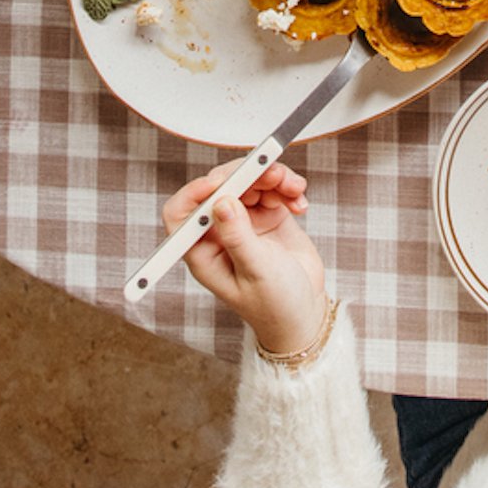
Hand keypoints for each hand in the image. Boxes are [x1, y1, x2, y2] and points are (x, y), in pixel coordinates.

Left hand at [164, 160, 329, 357]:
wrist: (305, 313)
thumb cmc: (276, 306)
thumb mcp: (257, 272)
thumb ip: (238, 237)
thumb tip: (220, 201)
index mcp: (204, 252)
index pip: (181, 214)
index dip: (194, 193)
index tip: (219, 183)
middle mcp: (220, 233)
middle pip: (220, 187)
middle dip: (246, 175)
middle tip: (272, 174)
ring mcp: (244, 222)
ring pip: (249, 182)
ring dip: (273, 178)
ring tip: (294, 188)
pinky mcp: (266, 216)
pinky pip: (271, 188)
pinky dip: (286, 188)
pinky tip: (300, 204)